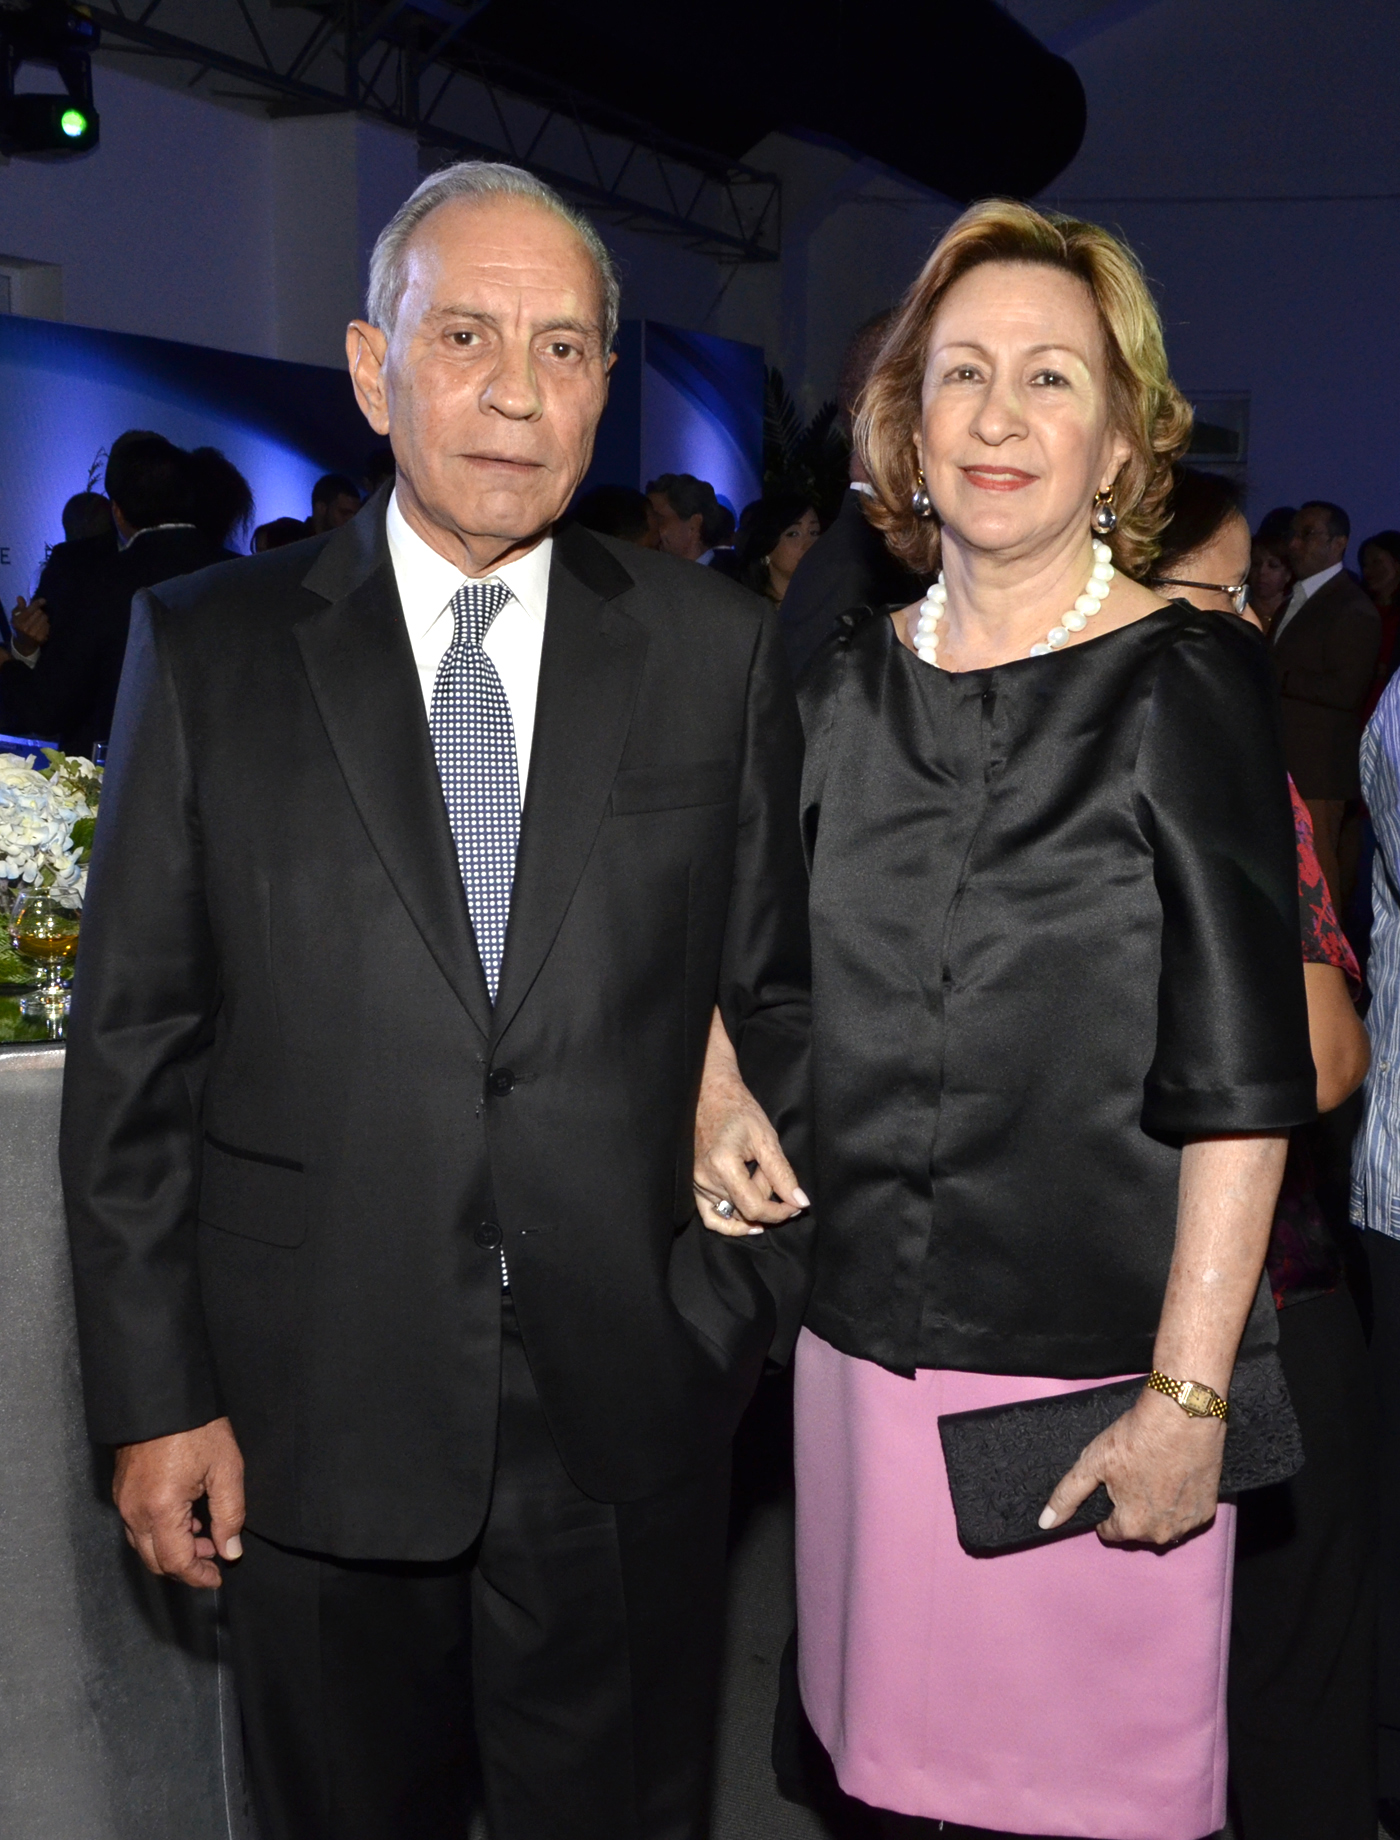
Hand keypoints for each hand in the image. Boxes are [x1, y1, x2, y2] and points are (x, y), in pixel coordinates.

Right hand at [10, 595, 48, 654]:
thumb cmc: (21, 626)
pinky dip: (46, 625)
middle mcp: (25, 628)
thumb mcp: (16, 616)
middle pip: (39, 613)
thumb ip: (19, 607)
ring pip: (45, 619)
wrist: (24, 643)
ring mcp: (33, 634)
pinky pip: (48, 626)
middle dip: (40, 612)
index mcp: (18, 621)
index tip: (44, 600)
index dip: (37, 604)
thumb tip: (20, 597)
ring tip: (39, 621)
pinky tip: (42, 627)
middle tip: (38, 615)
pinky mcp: (40, 638)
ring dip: (44, 618)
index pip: (29, 610)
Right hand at [112, 1415, 245, 1588]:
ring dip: (173, 1549)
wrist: (163, 1394)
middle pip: (155, 1560)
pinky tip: (184, 1518)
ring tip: (204, 1535)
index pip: (176, 1562)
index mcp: (160, 1509)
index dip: (198, 1576)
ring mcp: (123, 1500)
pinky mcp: (121, 1490)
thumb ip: (230, 1515)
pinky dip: (159, 1532)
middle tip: (214, 1556)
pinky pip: (137, 1525)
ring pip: (144, 1545)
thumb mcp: (226, 1469)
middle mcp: (134, 1511)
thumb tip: (230, 1550)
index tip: (218, 1576)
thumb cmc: (197, 1428)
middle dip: (185, 1566)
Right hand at [693, 1007, 809, 1237]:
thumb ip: (783, 1174)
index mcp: (722, 1165)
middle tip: (771, 1169)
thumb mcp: (767, 1138)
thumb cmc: (738, 1109)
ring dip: (752, 1201)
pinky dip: (729, 1222)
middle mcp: (704, 1178)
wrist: (710, 1093)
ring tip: (758, 1177)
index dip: (779, 1212)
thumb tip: (799, 1202)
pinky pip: (710, 1216)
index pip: (753, 1207)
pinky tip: (748, 1221)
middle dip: (768, 1197)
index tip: (795, 1205)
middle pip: (745, 1209)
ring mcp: (696, 1183)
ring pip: (733, 1212)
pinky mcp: (693, 1185)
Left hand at [1039, 1388, 1225, 1547]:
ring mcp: (1188, 1524)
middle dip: (1133, 1508)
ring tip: (1154, 1474)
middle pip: (1138, 1529)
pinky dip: (1180, 1502)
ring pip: (1164, 1524)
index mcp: (1132, 1526)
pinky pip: (1187, 1514)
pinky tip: (1174, 1476)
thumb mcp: (1092, 1462)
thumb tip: (1045, 1522)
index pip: (1110, 1531)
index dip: (1107, 1508)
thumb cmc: (1137, 1437)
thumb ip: (1067, 1496)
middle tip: (1133, 1474)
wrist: (1183, 1414)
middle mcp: (1162, 1534)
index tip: (1112, 1485)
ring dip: (1157, 1508)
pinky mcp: (1208, 1510)